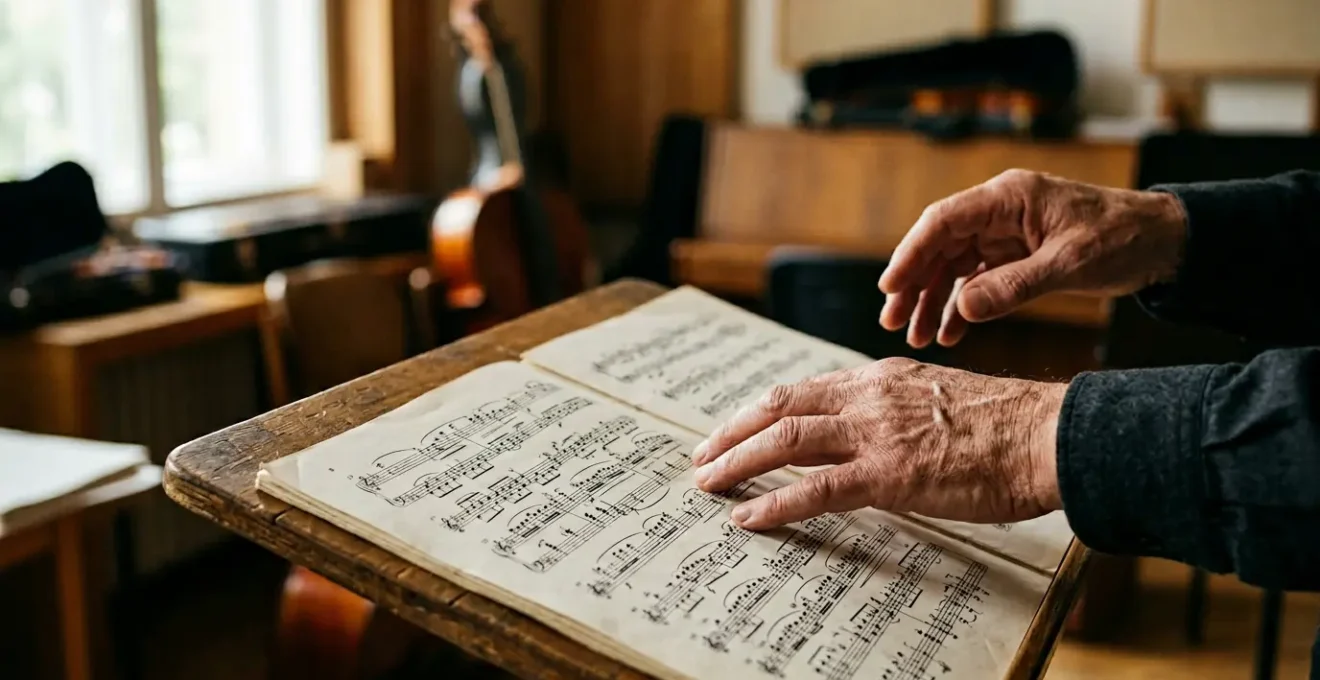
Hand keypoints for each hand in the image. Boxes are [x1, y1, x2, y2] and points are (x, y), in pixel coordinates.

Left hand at [691, 358, 1066, 531]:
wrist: (1045, 435)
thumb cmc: (1005, 425)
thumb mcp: (937, 400)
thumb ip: (895, 410)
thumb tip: (867, 434)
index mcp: (880, 376)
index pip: (803, 389)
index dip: (760, 411)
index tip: (733, 428)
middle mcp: (868, 396)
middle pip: (779, 407)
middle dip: (731, 432)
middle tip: (702, 456)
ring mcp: (875, 433)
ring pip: (785, 441)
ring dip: (737, 462)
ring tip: (708, 485)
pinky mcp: (888, 474)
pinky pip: (815, 489)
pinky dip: (775, 502)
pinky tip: (749, 516)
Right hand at [878, 169, 1187, 347]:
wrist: (1162, 243)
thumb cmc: (1123, 238)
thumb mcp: (1071, 264)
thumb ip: (1015, 286)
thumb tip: (964, 307)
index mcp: (1009, 198)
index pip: (943, 221)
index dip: (911, 253)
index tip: (891, 287)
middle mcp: (1000, 212)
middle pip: (939, 246)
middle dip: (914, 284)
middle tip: (894, 321)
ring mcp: (1006, 234)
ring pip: (952, 266)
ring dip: (933, 300)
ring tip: (918, 336)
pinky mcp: (1015, 256)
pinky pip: (976, 280)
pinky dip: (961, 307)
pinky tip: (951, 333)